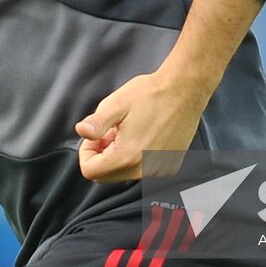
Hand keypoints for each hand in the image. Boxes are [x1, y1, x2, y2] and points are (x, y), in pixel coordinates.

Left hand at [75, 71, 203, 182]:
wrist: (184, 91)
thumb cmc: (150, 94)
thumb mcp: (116, 104)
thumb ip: (96, 123)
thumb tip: (80, 131)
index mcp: (126, 157)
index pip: (90, 171)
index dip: (87, 151)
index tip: (97, 134)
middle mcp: (143, 170)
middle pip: (106, 176)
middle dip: (101, 156)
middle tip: (111, 132)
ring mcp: (157, 170)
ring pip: (123, 173)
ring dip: (118, 156)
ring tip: (128, 131)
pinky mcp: (168, 166)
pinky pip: (140, 169)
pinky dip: (135, 157)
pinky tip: (143, 134)